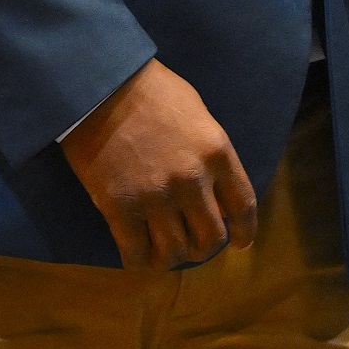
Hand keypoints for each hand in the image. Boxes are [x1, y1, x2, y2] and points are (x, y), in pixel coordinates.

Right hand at [60, 59, 257, 269]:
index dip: (245, 231)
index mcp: (217, 152)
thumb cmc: (153, 91)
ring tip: (164, 250)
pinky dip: (140, 261)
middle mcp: (192, 180)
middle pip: (211, 238)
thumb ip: (211, 153)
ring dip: (172, 257)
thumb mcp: (198, 114)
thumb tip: (216, 189)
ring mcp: (156, 197)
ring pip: (175, 253)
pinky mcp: (120, 209)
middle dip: (204, 247)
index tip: (240, 242)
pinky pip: (136, 254)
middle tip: (193, 243)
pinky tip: (139, 255)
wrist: (103, 87)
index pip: (243, 205)